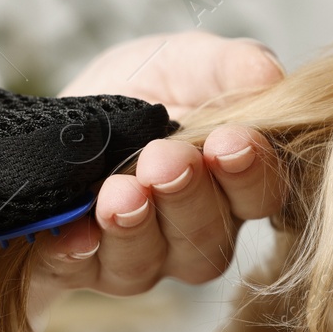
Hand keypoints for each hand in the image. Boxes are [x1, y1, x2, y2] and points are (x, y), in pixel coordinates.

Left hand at [28, 32, 284, 302]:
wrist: (63, 119)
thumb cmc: (139, 91)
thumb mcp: (184, 62)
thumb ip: (229, 66)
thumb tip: (270, 76)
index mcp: (234, 186)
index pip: (261, 195)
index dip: (249, 173)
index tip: (230, 141)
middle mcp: (196, 234)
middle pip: (208, 236)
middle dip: (185, 196)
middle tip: (163, 160)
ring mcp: (141, 258)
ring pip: (148, 260)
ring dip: (135, 225)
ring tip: (119, 192)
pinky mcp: (81, 267)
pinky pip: (81, 270)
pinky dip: (78, 251)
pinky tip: (73, 233)